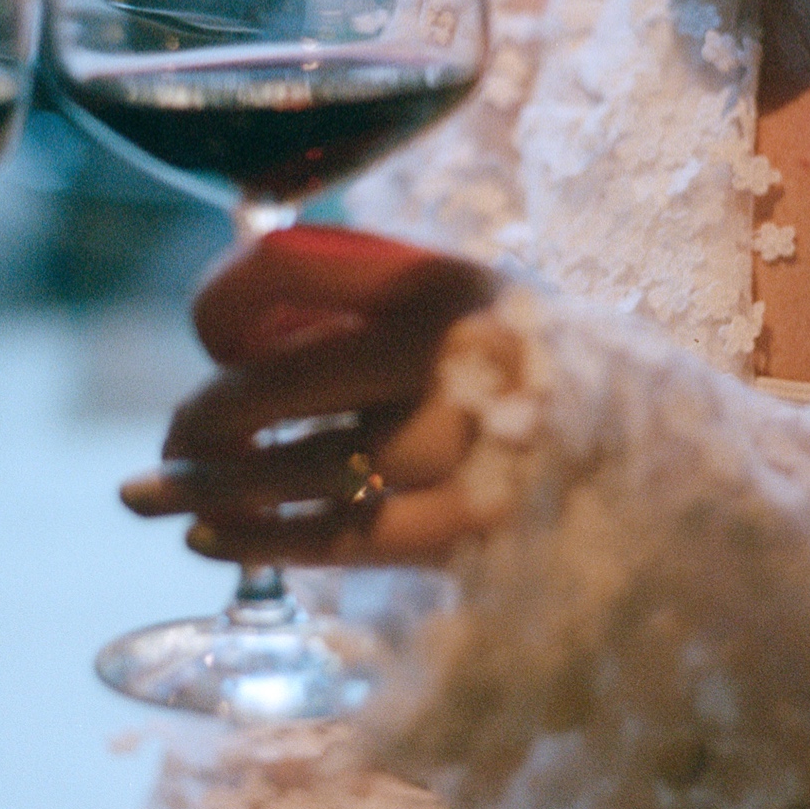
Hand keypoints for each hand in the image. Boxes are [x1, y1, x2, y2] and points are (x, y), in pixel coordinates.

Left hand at [123, 226, 504, 566]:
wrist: (653, 455)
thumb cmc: (523, 368)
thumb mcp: (462, 298)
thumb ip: (361, 301)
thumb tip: (226, 337)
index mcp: (441, 278)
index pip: (284, 267)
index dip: (220, 303)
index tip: (209, 337)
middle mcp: (449, 352)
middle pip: (270, 387)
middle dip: (199, 422)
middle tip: (170, 443)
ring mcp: (462, 445)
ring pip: (296, 473)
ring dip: (210, 490)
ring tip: (156, 496)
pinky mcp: (470, 527)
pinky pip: (339, 539)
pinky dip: (262, 541)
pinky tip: (211, 538)